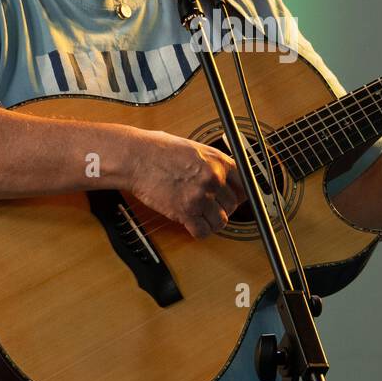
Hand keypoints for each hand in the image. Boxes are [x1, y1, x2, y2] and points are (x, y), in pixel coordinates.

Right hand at [127, 131, 246, 238]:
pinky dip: (200, 232)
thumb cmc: (159, 149)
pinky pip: (203, 232)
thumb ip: (213, 163)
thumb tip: (225, 176)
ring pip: (221, 221)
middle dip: (223, 208)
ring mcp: (200, 197)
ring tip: (202, 217)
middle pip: (233, 204)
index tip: (235, 198)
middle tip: (211, 207)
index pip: (245, 184)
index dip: (240, 194)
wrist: (136, 158)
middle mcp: (213, 179)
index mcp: (218, 161)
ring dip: (213, 221)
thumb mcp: (195, 148)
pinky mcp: (185, 212)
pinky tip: (193, 225)